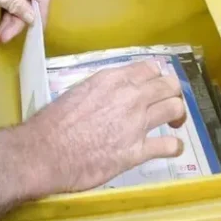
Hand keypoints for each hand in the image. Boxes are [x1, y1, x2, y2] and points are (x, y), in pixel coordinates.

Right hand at [0, 60, 186, 218]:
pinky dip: (174, 147)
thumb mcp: (76, 94)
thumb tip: (106, 98)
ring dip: (177, 115)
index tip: (153, 87)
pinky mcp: (137, 151)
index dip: (155, 77)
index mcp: (111, 79)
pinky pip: (169, 145)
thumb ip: (99, 92)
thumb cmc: (51, 124)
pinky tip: (171, 148)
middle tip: (166, 104)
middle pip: (168, 85)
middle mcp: (128, 96)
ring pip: (175, 108)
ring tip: (172, 124)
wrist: (43, 152)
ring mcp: (136, 123)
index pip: (148, 68)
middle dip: (171, 93)